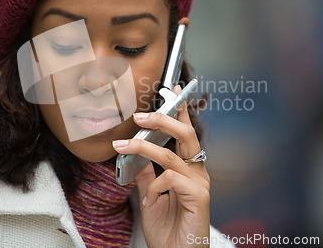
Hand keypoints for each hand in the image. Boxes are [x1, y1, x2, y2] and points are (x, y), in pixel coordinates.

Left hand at [112, 86, 210, 247]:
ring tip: (123, 145)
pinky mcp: (200, 197)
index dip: (178, 112)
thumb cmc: (167, 230)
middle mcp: (197, 172)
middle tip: (140, 115)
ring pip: (172, 154)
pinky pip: (172, 179)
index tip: (170, 92)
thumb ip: (146, 175)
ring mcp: (200, 184)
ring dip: (144, 148)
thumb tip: (135, 155)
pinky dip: (156, 185)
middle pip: (185, 135)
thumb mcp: (150, 198)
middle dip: (164, 119)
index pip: (184, 134)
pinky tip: (152, 197)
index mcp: (188, 169)